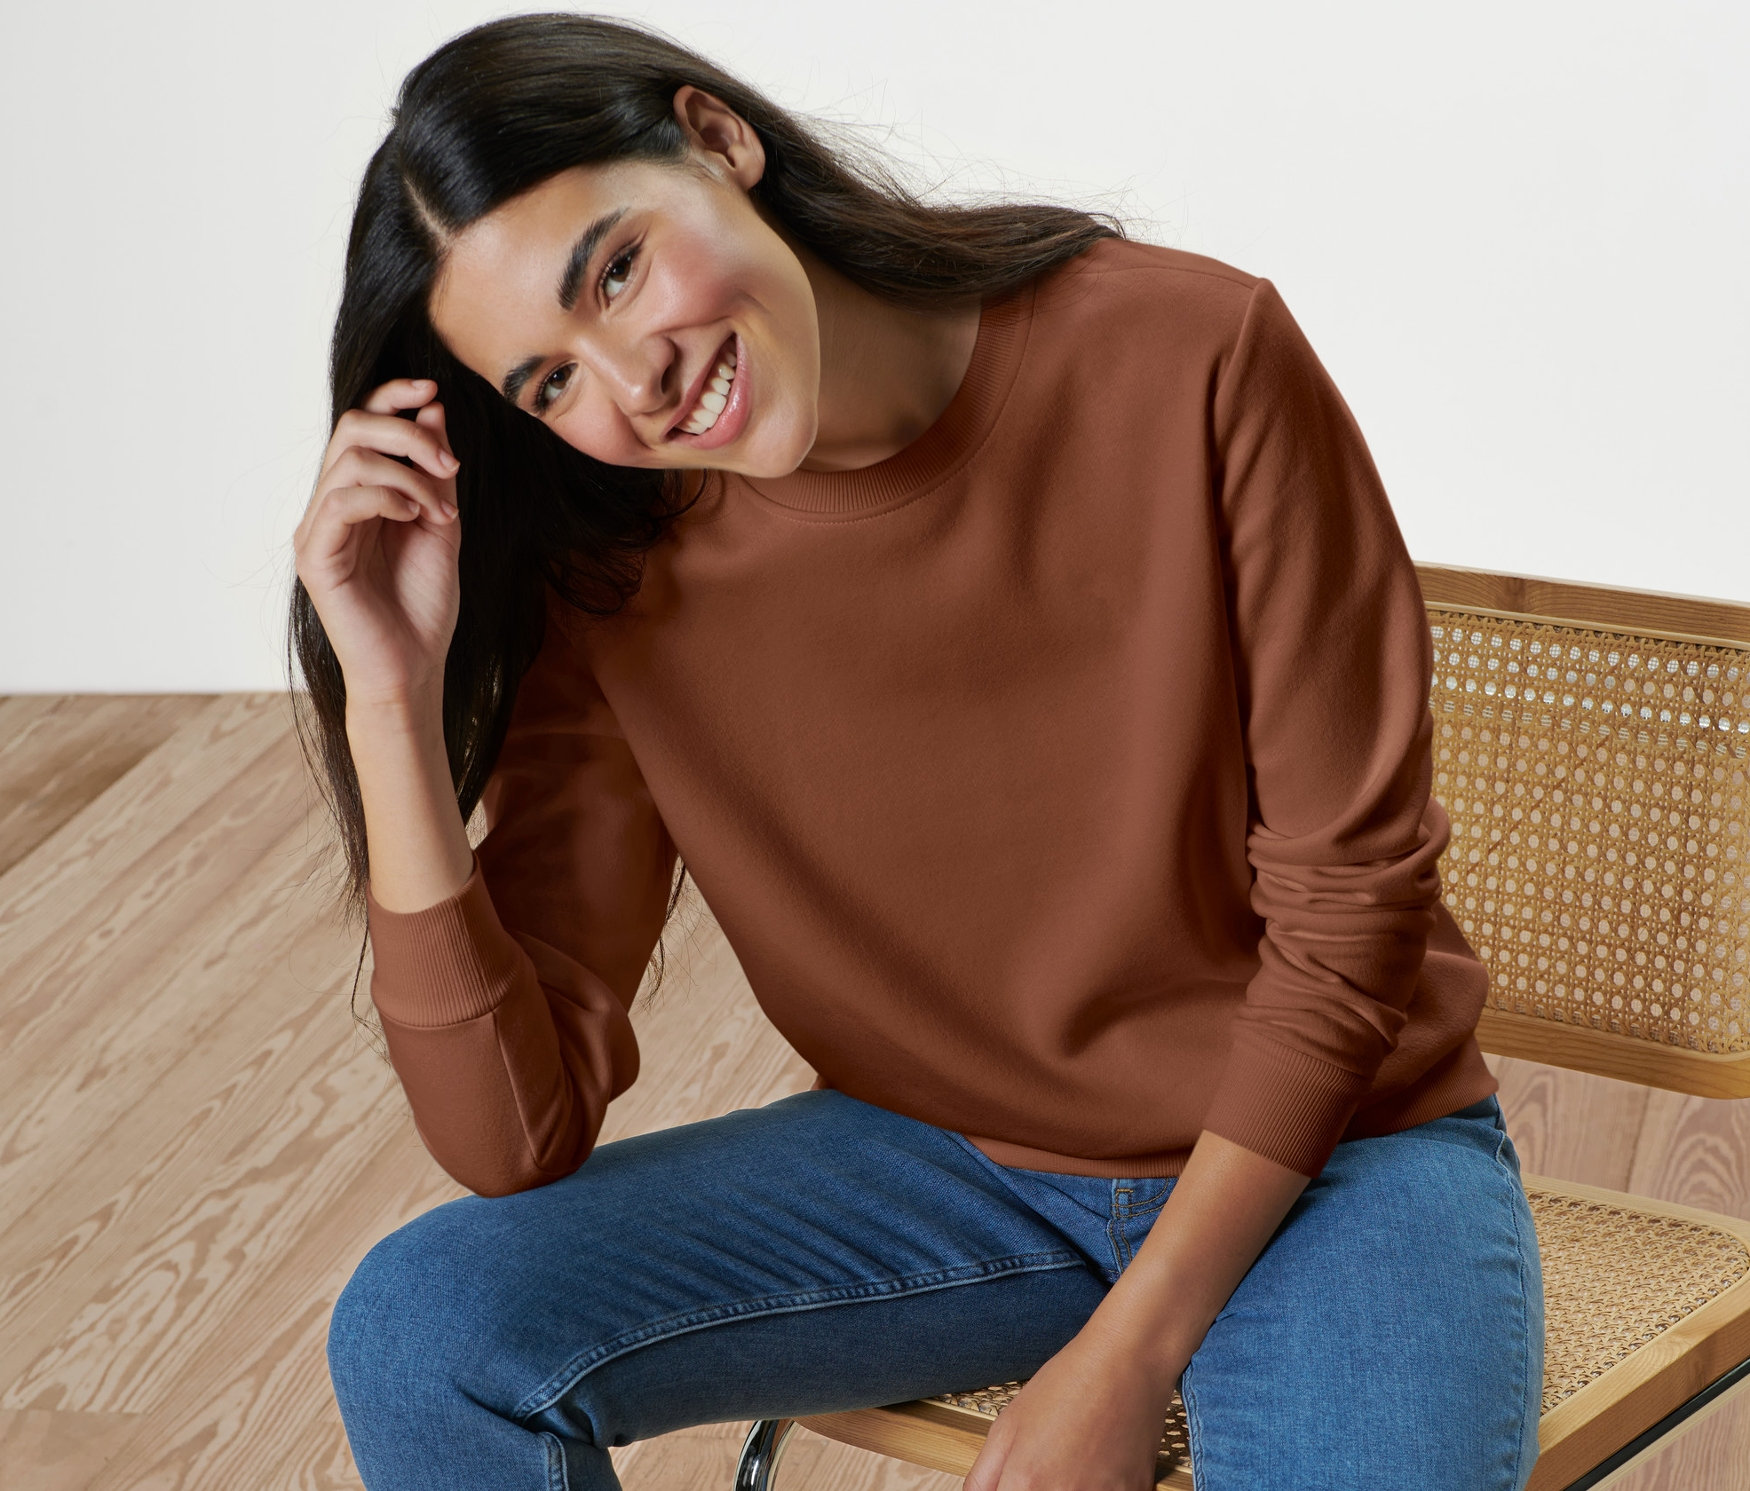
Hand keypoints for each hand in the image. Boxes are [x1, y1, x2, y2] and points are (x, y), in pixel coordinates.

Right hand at [293, 378, 461, 711]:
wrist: (414, 667)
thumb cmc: (424, 605)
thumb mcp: (442, 525)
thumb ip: (436, 472)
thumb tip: (434, 408)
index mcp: (358, 495)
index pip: (362, 424)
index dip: (392, 397)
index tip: (433, 390)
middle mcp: (330, 505)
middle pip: (352, 427)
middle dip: (407, 434)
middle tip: (450, 466)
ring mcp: (318, 530)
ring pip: (350, 461)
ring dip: (409, 476)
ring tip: (441, 513)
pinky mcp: (315, 557)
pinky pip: (341, 502)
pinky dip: (386, 498)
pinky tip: (415, 519)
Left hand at [964, 1320, 1180, 1490]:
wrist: (1126, 1363)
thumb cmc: (1069, 1384)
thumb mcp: (1007, 1425)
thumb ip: (984, 1477)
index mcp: (1025, 1483)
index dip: (1008, 1490)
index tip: (1012, 1482)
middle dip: (1034, 1489)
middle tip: (1044, 1467)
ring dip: (1066, 1489)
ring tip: (1071, 1463)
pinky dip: (1097, 1489)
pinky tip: (1096, 1467)